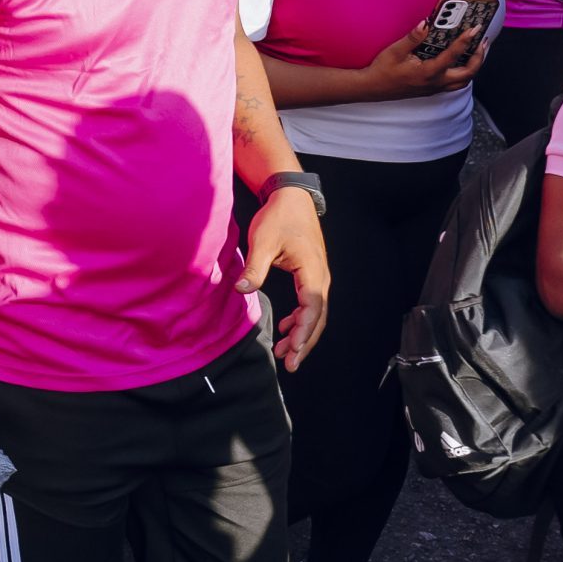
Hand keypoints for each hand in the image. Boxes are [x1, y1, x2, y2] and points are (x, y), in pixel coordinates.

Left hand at [237, 187, 329, 367]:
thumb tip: (242, 291)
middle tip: (290, 364)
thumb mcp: (263, 242)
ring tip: (286, 352)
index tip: (293, 352)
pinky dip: (301, 319)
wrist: (291, 197)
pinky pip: (310, 303)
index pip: (312, 308)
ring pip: (315, 313)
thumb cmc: (279, 217)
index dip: (304, 332)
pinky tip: (288, 327)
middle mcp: (320, 277)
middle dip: (304, 342)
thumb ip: (254, 268)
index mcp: (312, 271)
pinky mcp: (311, 274)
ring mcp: (318, 276)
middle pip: (317, 317)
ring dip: (302, 333)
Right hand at [364, 18, 487, 97]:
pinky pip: (455, 83)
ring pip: (464, 81)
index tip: (474, 30)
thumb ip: (413, 37)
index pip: (453, 55)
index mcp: (428, 72)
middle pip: (468, 73)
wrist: (373, 88)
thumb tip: (426, 23)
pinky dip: (464, 73)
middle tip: (482, 42)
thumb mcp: (395, 51)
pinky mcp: (432, 89)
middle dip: (479, 57)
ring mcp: (435, 88)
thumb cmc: (383, 70)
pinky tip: (461, 62)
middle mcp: (435, 82)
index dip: (465, 41)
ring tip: (477, 52)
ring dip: (474, 67)